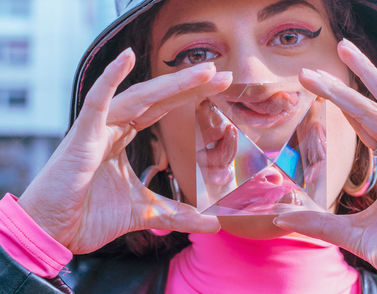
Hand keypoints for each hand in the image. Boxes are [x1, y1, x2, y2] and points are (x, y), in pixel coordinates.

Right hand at [18, 48, 231, 253]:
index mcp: (123, 137)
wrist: (53, 233)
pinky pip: (96, 103)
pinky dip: (109, 79)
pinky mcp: (81, 137)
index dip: (190, 96)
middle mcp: (112, 126)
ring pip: (139, 97)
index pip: (162, 109)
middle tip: (224, 75)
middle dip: (191, 85)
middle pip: (158, 98)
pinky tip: (127, 57)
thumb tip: (215, 223)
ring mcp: (97, 129)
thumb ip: (179, 214)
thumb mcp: (145, 213)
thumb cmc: (88, 217)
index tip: (220, 88)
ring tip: (205, 71)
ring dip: (173, 83)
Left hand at [274, 39, 376, 287]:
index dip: (340, 104)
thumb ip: (315, 221)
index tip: (313, 89)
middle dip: (339, 88)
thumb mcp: (347, 232)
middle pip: (369, 110)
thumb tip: (280, 217)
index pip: (363, 123)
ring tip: (345, 50)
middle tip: (308, 73)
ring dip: (369, 77)